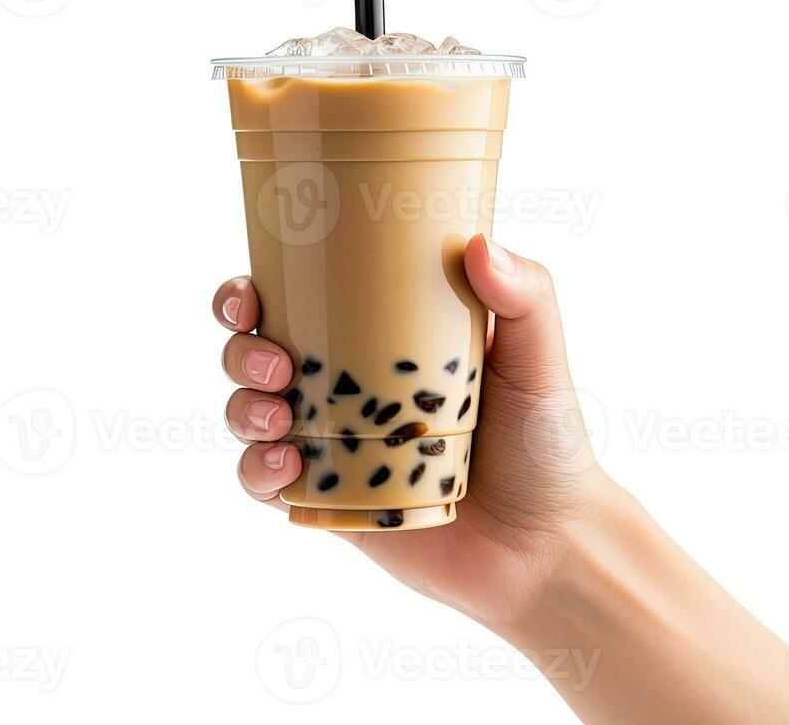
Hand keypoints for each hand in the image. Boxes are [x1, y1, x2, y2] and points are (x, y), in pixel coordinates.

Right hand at [212, 234, 618, 629]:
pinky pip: (263, 482)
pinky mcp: (324, 501)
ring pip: (247, 414)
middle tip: (277, 364)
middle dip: (240, 352)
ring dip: (243, 409)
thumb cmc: (544, 442)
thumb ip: (524, 294)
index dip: (248, 295)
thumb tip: (474, 243)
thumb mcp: (537, 358)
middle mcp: (337, 387)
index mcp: (370, 340)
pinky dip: (258, 470)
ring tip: (280, 420)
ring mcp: (327, 445)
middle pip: (251, 354)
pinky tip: (288, 465)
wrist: (547, 546)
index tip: (252, 294)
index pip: (290, 302)